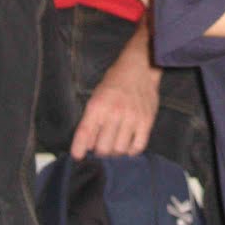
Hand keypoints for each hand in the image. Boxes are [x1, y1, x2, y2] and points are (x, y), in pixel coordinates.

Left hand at [70, 38, 160, 159]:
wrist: (140, 68)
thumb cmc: (114, 82)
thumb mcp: (96, 96)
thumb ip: (91, 121)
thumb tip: (87, 146)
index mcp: (98, 106)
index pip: (84, 134)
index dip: (78, 149)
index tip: (78, 156)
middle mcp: (114, 113)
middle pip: (103, 148)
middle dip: (100, 151)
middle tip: (102, 146)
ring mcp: (132, 118)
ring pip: (120, 149)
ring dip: (115, 151)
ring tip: (115, 144)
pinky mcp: (146, 121)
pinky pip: (138, 146)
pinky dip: (131, 151)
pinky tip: (128, 145)